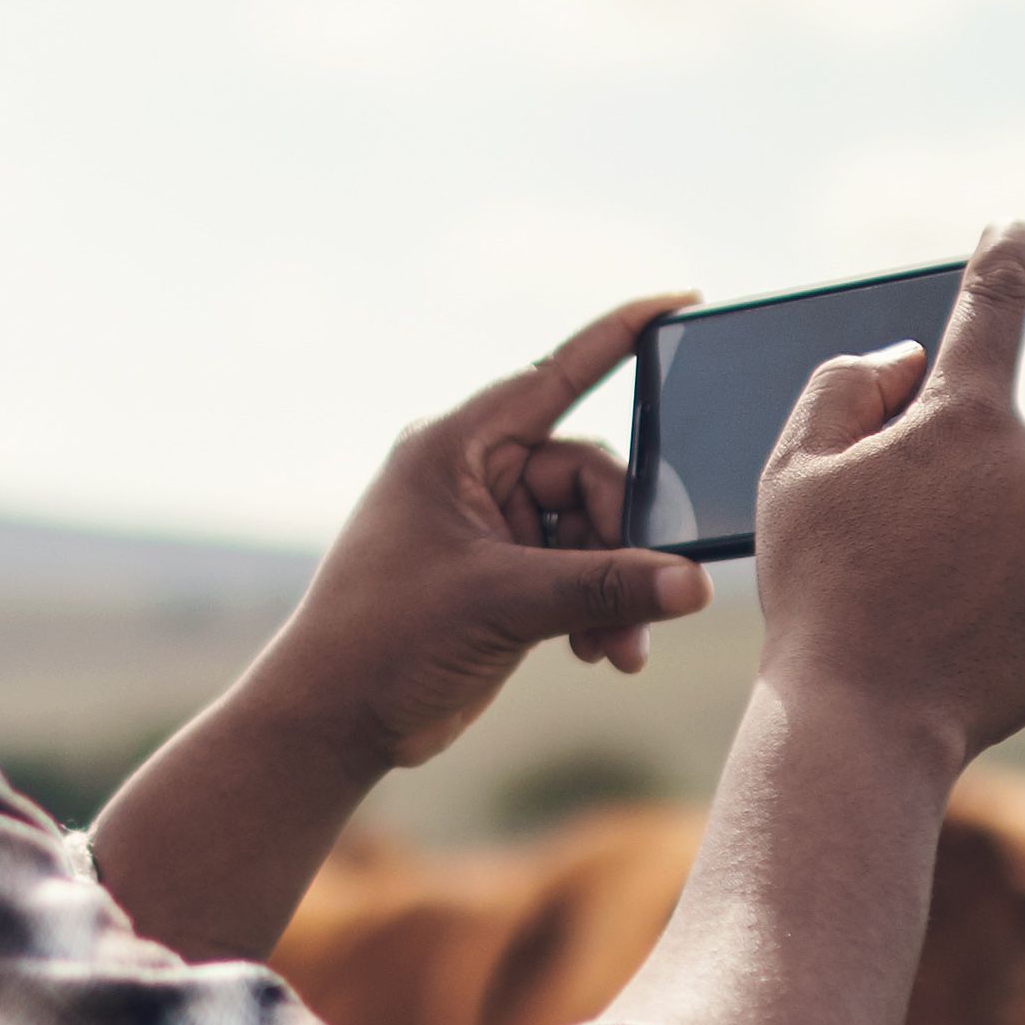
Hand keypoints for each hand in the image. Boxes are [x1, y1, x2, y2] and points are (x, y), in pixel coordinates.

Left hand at [249, 294, 719, 777]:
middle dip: (622, 541)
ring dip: (614, 587)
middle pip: (589, 477)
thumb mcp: (503, 604)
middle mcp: (473, 477)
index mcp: (455, 447)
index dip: (619, 336)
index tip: (680, 301)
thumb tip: (692, 584)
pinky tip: (603, 652)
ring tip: (617, 645)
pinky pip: (576, 573)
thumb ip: (605, 587)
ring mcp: (489, 530)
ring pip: (591, 533)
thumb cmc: (383, 642)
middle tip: (642, 599)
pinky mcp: (502, 580)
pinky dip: (598, 609)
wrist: (332, 723)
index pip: (554, 373)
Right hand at [746, 224, 1024, 774]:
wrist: (864, 722)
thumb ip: (846, 388)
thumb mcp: (794, 471)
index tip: (1018, 229)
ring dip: (1006, 528)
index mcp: (964, 418)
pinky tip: (964, 625)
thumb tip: (908, 362)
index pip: (996, 304)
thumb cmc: (817, 591)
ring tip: (934, 588)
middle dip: (986, 461)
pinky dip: (1023, 588)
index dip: (1006, 255)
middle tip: (919, 522)